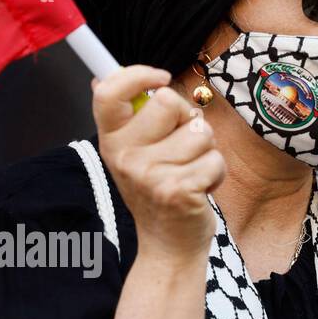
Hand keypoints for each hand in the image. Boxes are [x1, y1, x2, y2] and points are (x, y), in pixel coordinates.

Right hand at [92, 66, 224, 263]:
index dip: (137, 74)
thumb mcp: (134, 153)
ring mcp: (149, 175)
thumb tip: (101, 78)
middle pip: (167, 101)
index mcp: (111, 141)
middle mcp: (124, 156)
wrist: (167, 245)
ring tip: (190, 171)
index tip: (160, 78)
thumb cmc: (158, 191)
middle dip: (188, 119)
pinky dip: (216, 174)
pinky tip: (199, 189)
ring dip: (206, 151)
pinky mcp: (178, 191)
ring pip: (200, 132)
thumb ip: (129, 117)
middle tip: (181, 146)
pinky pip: (215, 159)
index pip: (108, 92)